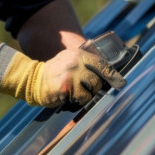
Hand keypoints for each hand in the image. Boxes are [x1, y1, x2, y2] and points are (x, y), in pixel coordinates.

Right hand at [0, 48, 125, 107]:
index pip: (102, 65)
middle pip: (98, 80)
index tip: (121, 83)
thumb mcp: (68, 59)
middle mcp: (76, 63)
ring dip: (86, 95)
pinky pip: (82, 98)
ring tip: (75, 92)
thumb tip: (108, 70)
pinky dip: (79, 100)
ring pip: (92, 90)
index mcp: (79, 55)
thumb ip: (85, 61)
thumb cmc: (55, 72)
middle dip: (95, 88)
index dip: (113, 75)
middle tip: (86, 89)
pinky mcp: (66, 88)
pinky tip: (70, 96)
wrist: (33, 80)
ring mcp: (71, 75)